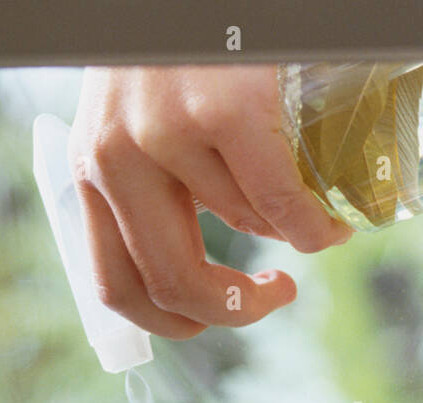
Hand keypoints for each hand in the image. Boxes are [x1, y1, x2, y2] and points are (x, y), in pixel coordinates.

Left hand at [69, 65, 352, 338]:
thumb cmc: (186, 56)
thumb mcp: (147, 126)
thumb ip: (161, 191)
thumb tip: (212, 280)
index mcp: (92, 169)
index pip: (116, 286)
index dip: (175, 325)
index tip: (222, 313)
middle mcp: (113, 156)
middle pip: (169, 283)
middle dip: (235, 310)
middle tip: (276, 295)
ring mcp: (162, 132)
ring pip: (244, 228)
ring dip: (291, 233)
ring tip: (313, 204)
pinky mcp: (218, 110)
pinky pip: (281, 206)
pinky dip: (315, 227)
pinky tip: (330, 220)